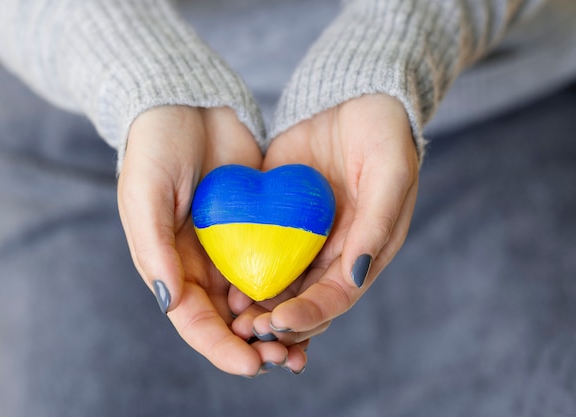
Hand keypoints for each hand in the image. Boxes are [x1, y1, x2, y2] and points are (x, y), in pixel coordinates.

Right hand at [118, 106, 306, 375]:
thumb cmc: (154, 148)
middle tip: (285, 361)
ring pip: (256, 301)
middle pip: (228, 321)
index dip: (220, 347)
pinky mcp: (257, 227)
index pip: (194, 320)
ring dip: (277, 325)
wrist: (188, 103)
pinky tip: (311, 303)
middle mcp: (201, 265)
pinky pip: (276, 266)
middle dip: (254, 345)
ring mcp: (231, 248)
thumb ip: (154, 250)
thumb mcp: (144, 195)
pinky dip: (291, 290)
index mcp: (169, 265)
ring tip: (303, 348)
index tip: (250, 365)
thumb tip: (172, 304)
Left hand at [230, 95, 418, 351]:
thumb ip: (377, 224)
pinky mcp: (277, 216)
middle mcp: (332, 252)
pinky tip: (223, 281)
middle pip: (304, 300)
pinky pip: (258, 248)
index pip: (336, 296)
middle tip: (247, 330)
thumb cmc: (384, 135)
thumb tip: (356, 276)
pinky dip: (243, 270)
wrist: (351, 95)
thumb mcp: (390, 174)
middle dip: (277, 320)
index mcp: (365, 251)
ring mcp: (302, 236)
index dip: (310, 315)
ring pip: (278, 282)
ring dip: (257, 304)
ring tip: (231, 316)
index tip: (278, 322)